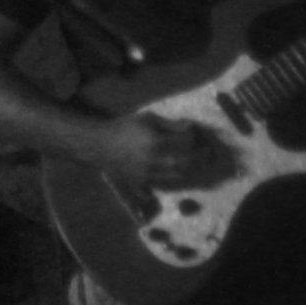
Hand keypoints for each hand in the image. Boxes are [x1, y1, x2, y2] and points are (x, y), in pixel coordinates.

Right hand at [88, 112, 235, 190]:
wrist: (99, 145)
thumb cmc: (124, 127)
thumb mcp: (147, 119)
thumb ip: (170, 124)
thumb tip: (191, 127)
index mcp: (156, 142)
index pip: (186, 142)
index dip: (195, 138)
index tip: (198, 135)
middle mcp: (154, 161)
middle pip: (186, 162)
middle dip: (199, 157)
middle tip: (206, 153)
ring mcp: (148, 174)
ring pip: (177, 176)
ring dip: (189, 170)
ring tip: (193, 163)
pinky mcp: (142, 183)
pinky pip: (163, 185)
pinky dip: (173, 180)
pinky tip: (175, 173)